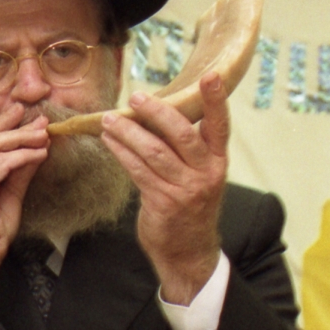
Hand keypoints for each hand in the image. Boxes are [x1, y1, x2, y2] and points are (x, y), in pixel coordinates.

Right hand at [0, 102, 50, 303]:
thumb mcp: (7, 197)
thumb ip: (17, 174)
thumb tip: (34, 151)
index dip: (0, 126)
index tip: (20, 115)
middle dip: (14, 127)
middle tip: (38, 120)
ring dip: (22, 139)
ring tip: (43, 135)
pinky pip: (1, 164)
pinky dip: (23, 156)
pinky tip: (39, 154)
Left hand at [100, 71, 228, 304]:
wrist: (189, 252)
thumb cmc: (190, 208)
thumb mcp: (199, 177)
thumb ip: (185, 150)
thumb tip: (156, 116)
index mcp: (218, 162)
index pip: (220, 125)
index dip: (216, 100)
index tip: (211, 76)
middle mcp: (205, 173)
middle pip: (181, 134)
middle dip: (157, 112)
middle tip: (136, 97)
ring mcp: (185, 189)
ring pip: (154, 151)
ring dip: (128, 132)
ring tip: (109, 120)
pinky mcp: (163, 202)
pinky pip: (138, 170)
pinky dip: (121, 153)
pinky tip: (109, 142)